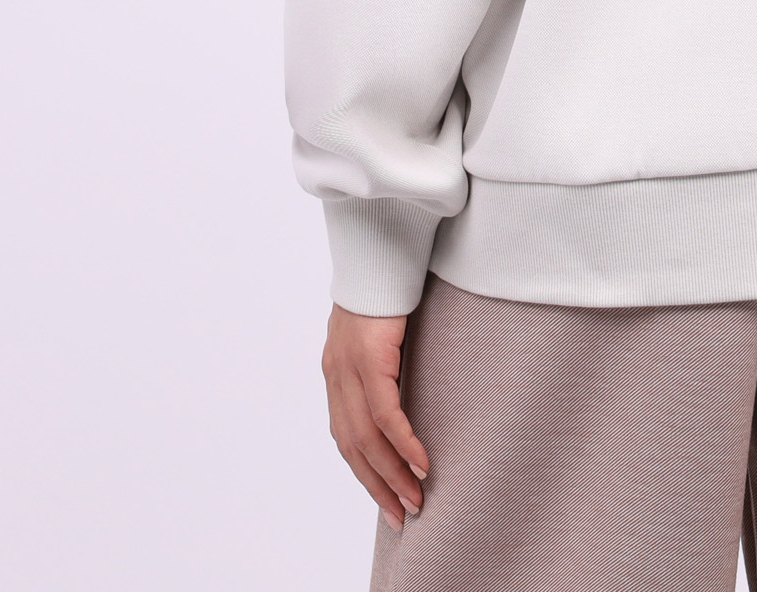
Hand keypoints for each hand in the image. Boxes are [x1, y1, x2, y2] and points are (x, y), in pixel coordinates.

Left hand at [322, 302, 429, 531]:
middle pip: (352, 446)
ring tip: (415, 500)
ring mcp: (348, 367)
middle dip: (377, 485)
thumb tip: (404, 383)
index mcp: (336, 370)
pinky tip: (420, 464)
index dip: (365, 470)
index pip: (345, 434)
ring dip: (392, 474)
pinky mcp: (369, 358)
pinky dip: (403, 444)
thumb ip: (383, 359)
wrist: (381, 240)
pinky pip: (385, 414)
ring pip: (367, 438)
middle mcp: (336, 373)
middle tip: (400, 516)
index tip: (386, 498)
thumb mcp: (381, 329)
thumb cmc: (389, 280)